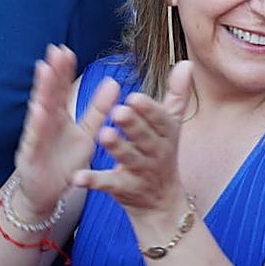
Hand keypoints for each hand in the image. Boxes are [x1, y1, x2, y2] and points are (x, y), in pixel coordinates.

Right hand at [11, 45, 120, 218]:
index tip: (67, 50)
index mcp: (59, 116)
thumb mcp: (87, 134)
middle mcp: (45, 122)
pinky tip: (38, 110)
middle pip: (49, 93)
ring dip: (42, 91)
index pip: (61, 89)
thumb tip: (114, 82)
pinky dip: (36, 124)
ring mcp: (36, 136)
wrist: (47, 194)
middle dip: (52, 73)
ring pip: (39, 110)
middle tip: (55, 51)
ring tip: (45, 71)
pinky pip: (35, 138)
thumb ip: (98, 110)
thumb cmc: (64, 162)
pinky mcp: (31, 154)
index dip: (64, 71)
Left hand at [71, 61, 192, 217]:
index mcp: (166, 134)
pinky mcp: (124, 189)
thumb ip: (177, 95)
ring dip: (117, 147)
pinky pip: (108, 184)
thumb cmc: (161, 153)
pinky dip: (93, 181)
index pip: (160, 120)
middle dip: (133, 125)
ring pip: (129, 158)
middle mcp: (156, 152)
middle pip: (145, 138)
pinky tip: (77, 177)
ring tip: (103, 134)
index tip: (134, 97)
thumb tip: (187, 63)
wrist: (162, 203)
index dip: (148, 110)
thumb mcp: (172, 125)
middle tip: (118, 111)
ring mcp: (141, 172)